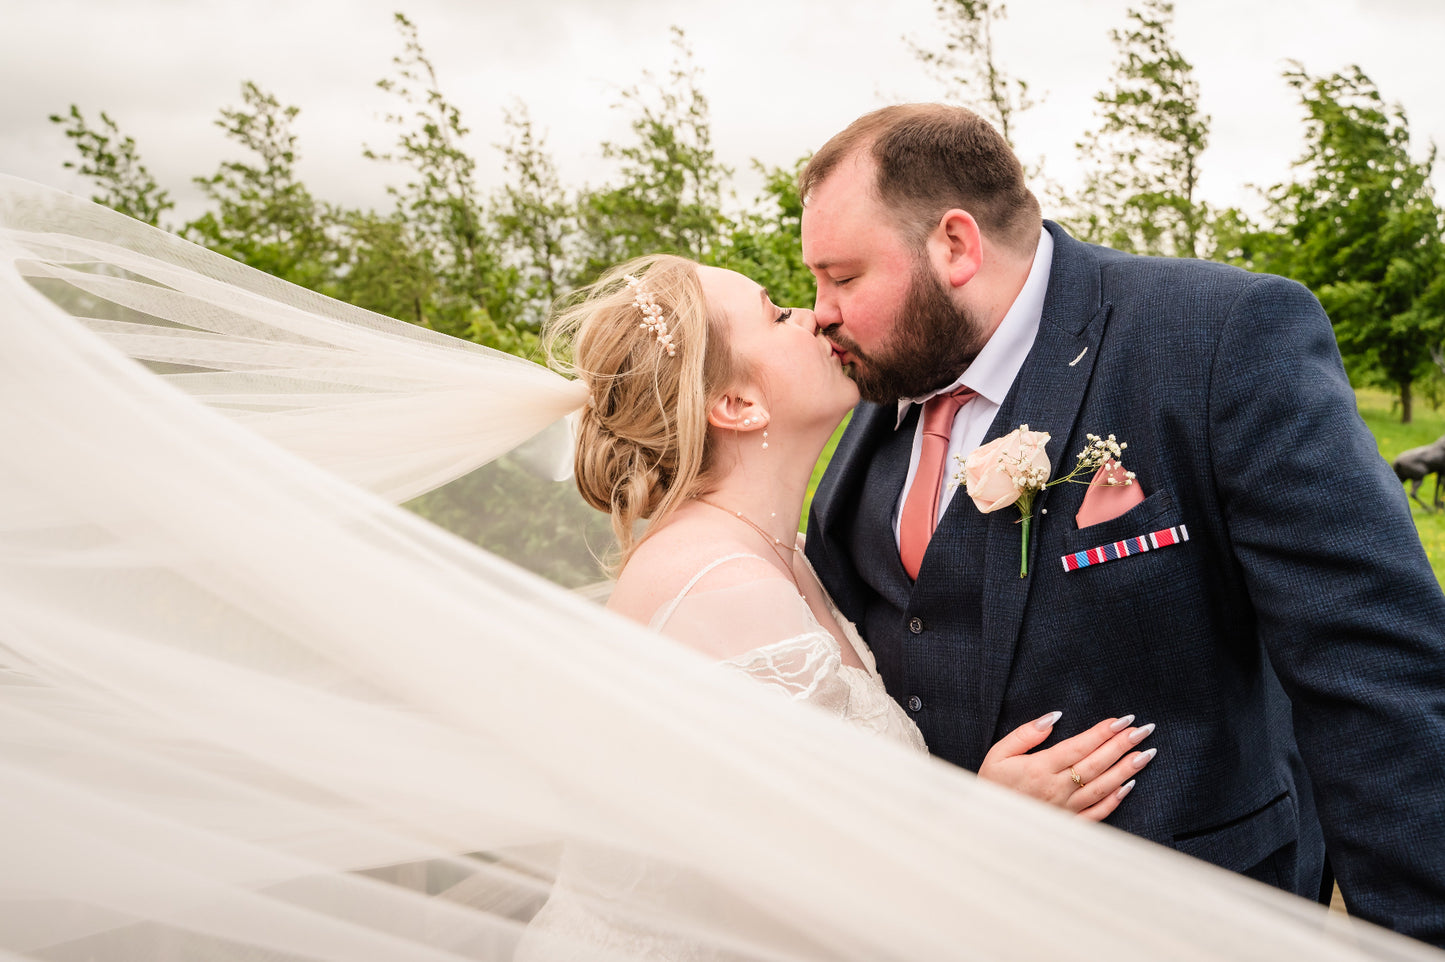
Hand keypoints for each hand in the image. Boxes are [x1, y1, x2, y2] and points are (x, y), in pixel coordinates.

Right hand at [978, 712, 1155, 820]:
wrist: (985, 827)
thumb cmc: (991, 785)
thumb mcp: (997, 753)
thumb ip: (1026, 734)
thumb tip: (1054, 717)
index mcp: (1040, 768)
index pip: (1079, 745)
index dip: (1103, 732)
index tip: (1124, 720)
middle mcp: (1057, 789)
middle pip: (1097, 764)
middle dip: (1122, 745)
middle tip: (1144, 730)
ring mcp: (1065, 809)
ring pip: (1103, 787)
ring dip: (1127, 769)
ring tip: (1146, 754)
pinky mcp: (1069, 824)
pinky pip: (1097, 813)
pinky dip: (1115, 799)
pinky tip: (1129, 785)